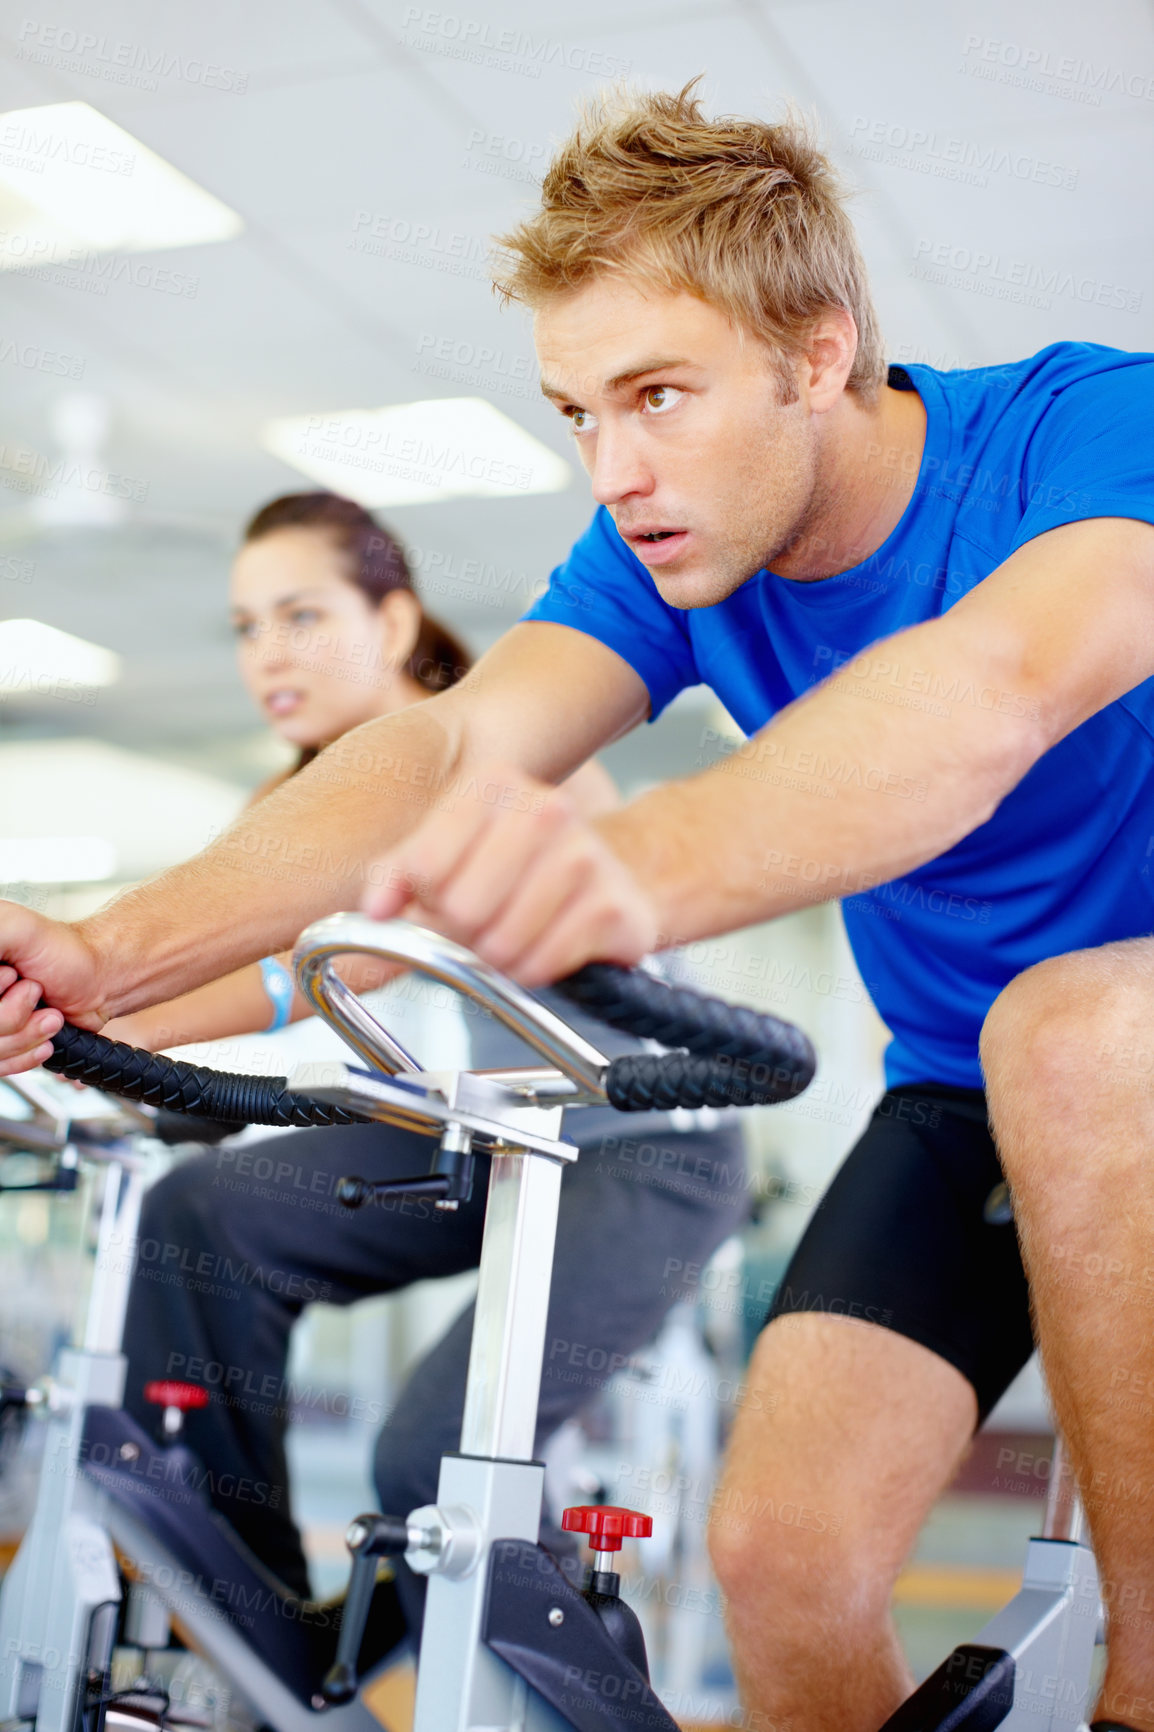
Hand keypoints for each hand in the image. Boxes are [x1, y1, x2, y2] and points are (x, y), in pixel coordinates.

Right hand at [0, 902, 106, 1075]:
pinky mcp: (1, 1043)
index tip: (11, 976)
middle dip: (10, 1016)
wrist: (99, 980)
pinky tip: (43, 1038)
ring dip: (24, 1035)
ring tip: (48, 1014)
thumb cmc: (63, 949)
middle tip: (35, 991)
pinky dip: (24, 1055)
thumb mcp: (15, 928)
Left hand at [362, 764, 657, 983]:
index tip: (440, 901)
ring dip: (496, 958)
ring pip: (502, 940)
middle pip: (462, 906)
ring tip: (509, 940)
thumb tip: (375, 909)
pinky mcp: (612, 905)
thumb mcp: (441, 861)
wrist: (599, 886)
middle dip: (460, 934)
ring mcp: (586, 854)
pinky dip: (531, 971)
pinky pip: (543, 961)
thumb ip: (393, 878)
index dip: (425, 902)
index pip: (424, 867)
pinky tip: (539, 952)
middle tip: (477, 928)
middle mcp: (546, 807)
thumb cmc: (510, 875)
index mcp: (494, 784)